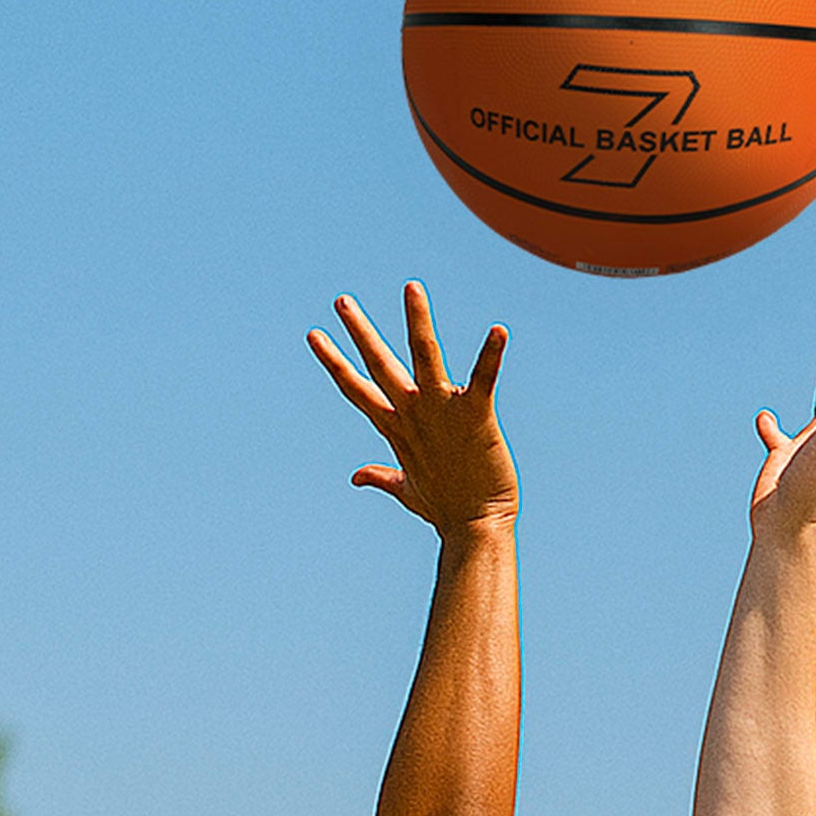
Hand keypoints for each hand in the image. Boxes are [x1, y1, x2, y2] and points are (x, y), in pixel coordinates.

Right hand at [308, 282, 517, 535]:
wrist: (476, 528)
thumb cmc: (447, 509)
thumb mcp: (406, 491)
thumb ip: (380, 477)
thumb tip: (356, 477)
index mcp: (396, 428)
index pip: (357, 389)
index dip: (335, 362)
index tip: (315, 335)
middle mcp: (413, 415)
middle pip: (380, 366)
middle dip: (360, 332)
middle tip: (342, 300)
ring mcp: (442, 413)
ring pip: (425, 356)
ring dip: (418, 321)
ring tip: (412, 287)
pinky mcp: (476, 416)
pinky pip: (484, 378)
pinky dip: (491, 354)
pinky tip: (499, 330)